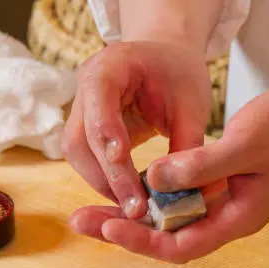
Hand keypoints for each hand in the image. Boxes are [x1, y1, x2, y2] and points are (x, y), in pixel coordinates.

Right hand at [61, 41, 211, 218]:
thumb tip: (182, 195)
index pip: (100, 107)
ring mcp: (80, 106)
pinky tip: (128, 196)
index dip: (111, 142)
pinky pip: (86, 158)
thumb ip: (187, 146)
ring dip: (102, 183)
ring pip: (76, 154)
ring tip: (133, 208)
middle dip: (107, 176)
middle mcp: (85, 85)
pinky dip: (105, 179)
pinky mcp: (84, 126)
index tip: (130, 176)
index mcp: (110, 67)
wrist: (167, 59)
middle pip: (80, 138)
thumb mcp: (192, 106)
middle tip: (135, 208)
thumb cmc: (180, 75)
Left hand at [70, 82, 268, 262]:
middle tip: (79, 219)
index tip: (108, 226)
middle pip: (168, 236)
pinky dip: (153, 193)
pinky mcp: (221, 183)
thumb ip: (199, 166)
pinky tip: (129, 184)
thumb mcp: (244, 143)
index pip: (181, 244)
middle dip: (124, 229)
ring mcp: (224, 201)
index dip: (142, 240)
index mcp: (237, 217)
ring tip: (90, 208)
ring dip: (133, 212)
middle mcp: (227, 216)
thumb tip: (151, 180)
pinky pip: (181, 196)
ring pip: (171, 217)